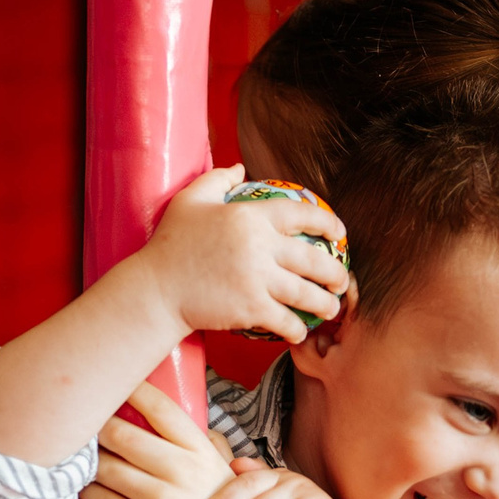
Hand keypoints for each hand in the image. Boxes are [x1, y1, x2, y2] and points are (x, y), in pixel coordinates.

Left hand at [78, 381, 245, 498]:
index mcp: (198, 450)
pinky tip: (81, 483)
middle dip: (95, 424)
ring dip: (85, 458)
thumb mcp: (220, 470)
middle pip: (121, 434)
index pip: (160, 408)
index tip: (111, 378)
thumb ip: (200, 443)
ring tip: (75, 451)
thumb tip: (179, 417)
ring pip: (105, 466)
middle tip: (80, 419)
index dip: (132, 388)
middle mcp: (179, 471)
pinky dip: (85, 489)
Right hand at [123, 165, 348, 343]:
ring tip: (332, 309)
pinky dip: (297, 328)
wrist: (155, 289)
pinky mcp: (251, 308)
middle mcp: (260, 246)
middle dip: (336, 273)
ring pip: (306, 293)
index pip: (301, 215)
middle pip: (314, 259)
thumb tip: (239, 168)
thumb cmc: (170, 245)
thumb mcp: (189, 201)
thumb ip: (216, 179)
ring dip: (326, 304)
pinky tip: (299, 331)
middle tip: (343, 281)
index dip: (328, 222)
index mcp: (250, 217)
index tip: (340, 234)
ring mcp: (257, 279)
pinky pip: (286, 320)